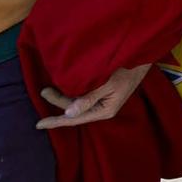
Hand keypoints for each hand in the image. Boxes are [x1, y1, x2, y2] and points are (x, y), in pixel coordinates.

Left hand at [38, 63, 152, 128]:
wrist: (142, 57)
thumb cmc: (127, 70)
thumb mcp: (108, 84)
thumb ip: (88, 99)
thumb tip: (69, 114)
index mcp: (104, 111)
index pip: (75, 119)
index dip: (56, 121)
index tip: (38, 124)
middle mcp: (101, 108)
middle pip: (74, 109)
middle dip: (58, 101)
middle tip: (43, 91)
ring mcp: (102, 100)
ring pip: (77, 101)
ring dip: (63, 95)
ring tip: (49, 87)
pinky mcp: (102, 91)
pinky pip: (82, 95)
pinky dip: (71, 91)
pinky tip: (63, 85)